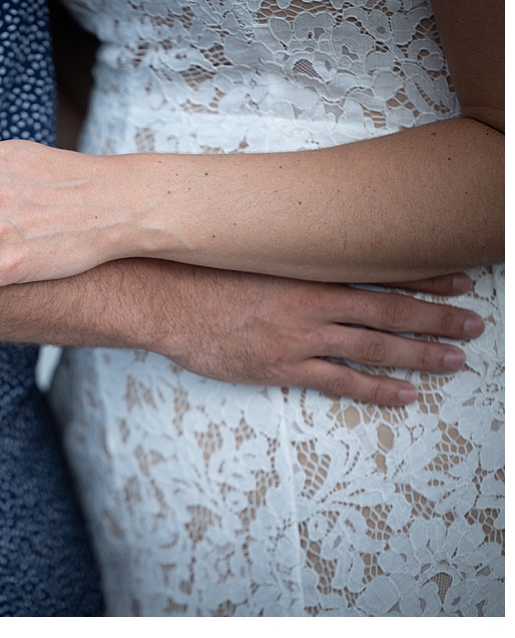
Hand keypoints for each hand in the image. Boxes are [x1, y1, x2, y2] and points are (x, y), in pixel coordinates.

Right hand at [149, 264, 482, 405]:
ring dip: (420, 353)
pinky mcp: (281, 365)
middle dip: (436, 317)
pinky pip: (341, 381)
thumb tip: (304, 243)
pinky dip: (377, 389)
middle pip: (389, 309)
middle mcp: (313, 301)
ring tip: (456, 359)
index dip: (423, 276)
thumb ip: (283, 250)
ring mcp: (300, 336)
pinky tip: (405, 395)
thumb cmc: (200, 271)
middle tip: (473, 323)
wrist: (163, 298)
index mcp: (307, 269)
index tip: (457, 279)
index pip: (379, 270)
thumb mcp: (247, 250)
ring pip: (375, 346)